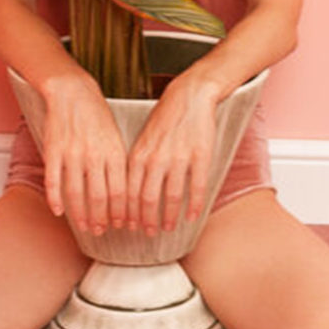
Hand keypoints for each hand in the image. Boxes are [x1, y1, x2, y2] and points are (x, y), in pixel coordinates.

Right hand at [38, 76, 128, 235]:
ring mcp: (71, 153)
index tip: (123, 225)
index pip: (121, 190)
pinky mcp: (53, 150)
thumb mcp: (116, 138)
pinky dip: (55, 199)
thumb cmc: (96, 116)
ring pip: (76, 193)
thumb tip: (124, 195)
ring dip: (80, 215)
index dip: (122, 212)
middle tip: (101, 231)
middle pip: (99, 197)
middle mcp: (94, 154)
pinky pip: (53, 181)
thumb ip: (119, 165)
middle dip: (102, 219)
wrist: (72, 92)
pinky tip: (58, 211)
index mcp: (113, 151)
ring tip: (83, 226)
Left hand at [127, 78, 218, 235]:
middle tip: (148, 233)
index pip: (128, 192)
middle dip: (146, 221)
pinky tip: (192, 216)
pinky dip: (194, 206)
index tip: (128, 226)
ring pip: (171, 197)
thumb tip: (128, 192)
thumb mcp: (143, 139)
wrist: (190, 95)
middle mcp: (156, 158)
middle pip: (147, 199)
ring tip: (168, 228)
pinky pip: (197, 187)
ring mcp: (179, 158)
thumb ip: (136, 164)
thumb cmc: (165, 118)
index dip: (128, 213)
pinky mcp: (200, 156)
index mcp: (139, 154)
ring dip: (169, 217)